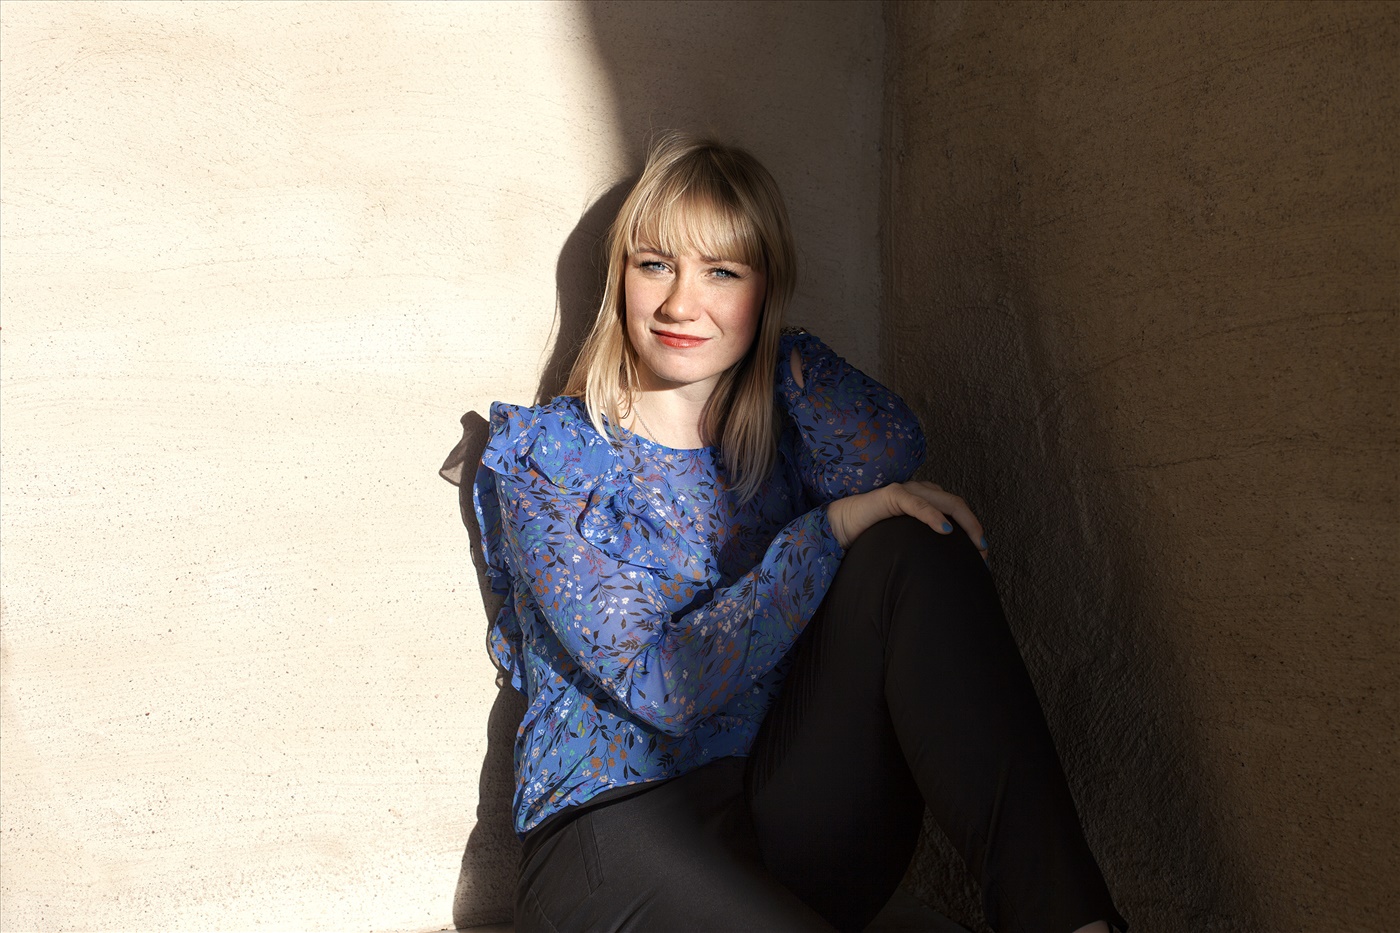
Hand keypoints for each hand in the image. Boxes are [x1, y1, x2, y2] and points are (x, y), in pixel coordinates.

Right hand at [826, 481, 987, 561]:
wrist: (840, 528)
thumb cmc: (872, 537)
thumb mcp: (906, 543)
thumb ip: (924, 547)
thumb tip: (948, 572)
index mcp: (924, 500)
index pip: (957, 510)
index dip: (974, 530)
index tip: (982, 556)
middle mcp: (919, 491)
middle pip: (957, 505)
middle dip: (975, 528)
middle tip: (984, 553)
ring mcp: (906, 490)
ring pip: (945, 501)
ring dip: (965, 523)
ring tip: (975, 543)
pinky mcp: (892, 495)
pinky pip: (917, 504)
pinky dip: (934, 516)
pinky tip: (945, 530)